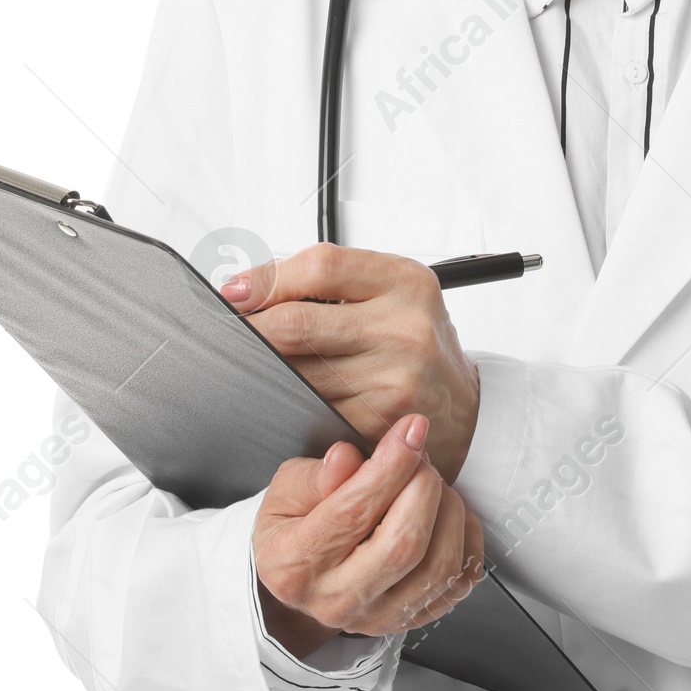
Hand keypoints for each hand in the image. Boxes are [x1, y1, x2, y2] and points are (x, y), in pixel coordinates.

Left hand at [223, 244, 480, 481]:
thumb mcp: (392, 290)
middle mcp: (403, 328)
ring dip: (262, 369)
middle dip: (249, 329)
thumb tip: (248, 287)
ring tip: (252, 361)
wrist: (464, 404)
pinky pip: (310, 408)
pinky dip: (287, 401)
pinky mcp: (377, 423)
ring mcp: (392, 380)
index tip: (233, 291)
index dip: (266, 278)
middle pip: (298, 324)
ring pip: (296, 372)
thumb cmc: (416, 339)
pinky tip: (282, 393)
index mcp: (406, 282)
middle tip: (226, 330)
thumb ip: (331, 281)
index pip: (321, 267)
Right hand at [253, 412, 484, 655]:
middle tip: (419, 456)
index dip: (391, 464)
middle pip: (403, 545)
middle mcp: (337, 599)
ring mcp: (379, 616)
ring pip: (439, 565)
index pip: (354, 512)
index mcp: (296, 563)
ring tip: (430, 483)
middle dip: (423, 486)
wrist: (302, 579)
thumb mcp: (286, 492)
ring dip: (448, 510)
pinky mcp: (413, 619)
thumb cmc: (294, 528)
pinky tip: (445, 513)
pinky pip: (460, 579)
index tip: (411, 430)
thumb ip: (316, 476)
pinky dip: (464, 537)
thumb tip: (346, 458)